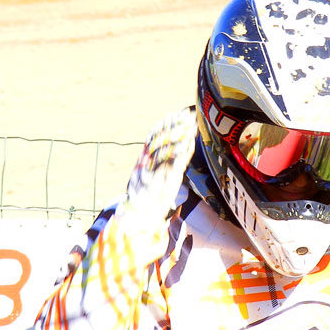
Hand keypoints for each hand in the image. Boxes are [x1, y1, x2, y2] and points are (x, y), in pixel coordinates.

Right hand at [115, 108, 196, 239]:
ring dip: (181, 135)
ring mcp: (156, 171)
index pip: (153, 136)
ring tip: (192, 125)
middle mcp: (148, 162)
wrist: (137, 216)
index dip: (164, 123)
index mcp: (143, 159)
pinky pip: (174, 164)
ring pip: (169, 148)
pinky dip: (182, 152)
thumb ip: (154, 163)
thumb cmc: (144, 196)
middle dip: (175, 125)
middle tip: (187, 114)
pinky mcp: (165, 182)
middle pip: (162, 139)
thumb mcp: (146, 176)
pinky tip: (190, 143)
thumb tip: (164, 150)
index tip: (175, 113)